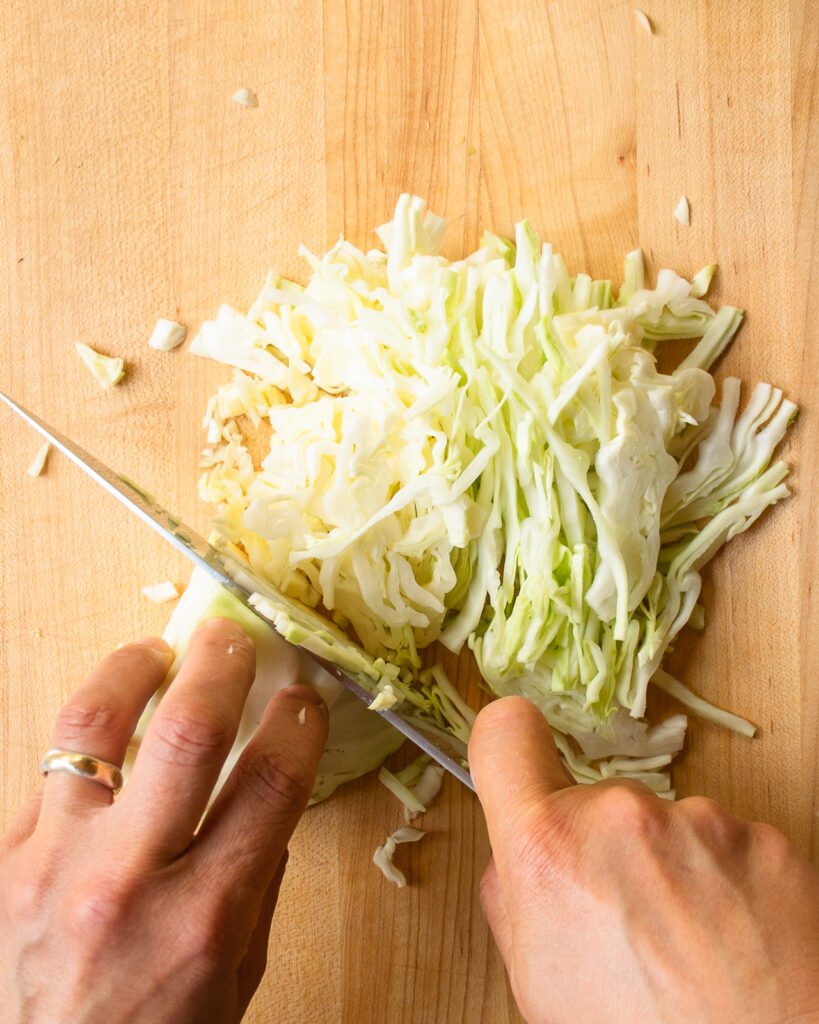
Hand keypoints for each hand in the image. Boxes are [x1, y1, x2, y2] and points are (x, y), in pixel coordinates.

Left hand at [0, 619, 327, 1023]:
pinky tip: (109, 733)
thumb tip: (269, 794)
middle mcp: (127, 880)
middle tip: (234, 639)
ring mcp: (53, 863)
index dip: (297, 724)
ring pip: (93, 727)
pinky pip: (47, 772)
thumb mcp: (236, 977)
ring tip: (156, 652)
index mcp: (203, 917)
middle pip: (188, 734)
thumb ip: (257, 882)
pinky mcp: (4, 858)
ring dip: (132, 670)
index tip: (303, 699)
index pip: (269, 783)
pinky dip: (87, 741)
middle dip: (223, 668)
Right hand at [469, 697, 818, 1023]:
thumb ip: (514, 896)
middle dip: (606, 849)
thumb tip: (521, 857)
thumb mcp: (536, 985)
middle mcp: (623, 817)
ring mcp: (703, 823)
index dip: (510, 746)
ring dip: (673, 869)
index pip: (504, 732)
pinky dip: (728, 884)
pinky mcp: (768, 842)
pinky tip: (735, 945)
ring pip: (667, 825)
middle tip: (629, 925)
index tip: (521, 762)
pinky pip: (729, 845)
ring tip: (691, 949)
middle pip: (597, 801)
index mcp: (548, 849)